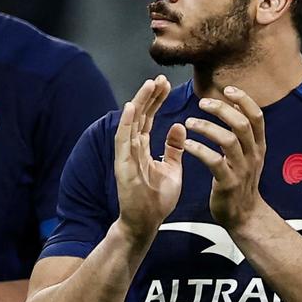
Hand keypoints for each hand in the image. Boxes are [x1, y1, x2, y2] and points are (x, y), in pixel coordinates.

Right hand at [113, 76, 183, 240]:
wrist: (146, 223)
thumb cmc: (157, 198)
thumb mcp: (172, 169)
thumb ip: (173, 148)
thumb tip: (178, 126)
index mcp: (142, 148)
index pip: (148, 118)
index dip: (156, 100)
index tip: (166, 83)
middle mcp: (131, 148)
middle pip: (139, 116)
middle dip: (149, 96)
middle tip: (160, 78)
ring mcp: (126, 156)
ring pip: (131, 123)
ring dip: (140, 103)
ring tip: (149, 84)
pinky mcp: (123, 166)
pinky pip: (123, 141)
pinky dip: (127, 123)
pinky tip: (132, 107)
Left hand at [181, 85, 271, 231]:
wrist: (245, 215)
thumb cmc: (241, 182)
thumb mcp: (249, 156)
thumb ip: (243, 134)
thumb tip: (235, 106)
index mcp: (258, 146)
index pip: (256, 116)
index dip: (243, 99)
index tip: (226, 89)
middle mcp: (253, 155)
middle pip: (241, 124)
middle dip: (221, 109)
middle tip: (202, 103)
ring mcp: (242, 169)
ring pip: (228, 140)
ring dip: (206, 127)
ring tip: (190, 122)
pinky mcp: (228, 183)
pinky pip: (214, 162)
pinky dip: (199, 150)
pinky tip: (187, 145)